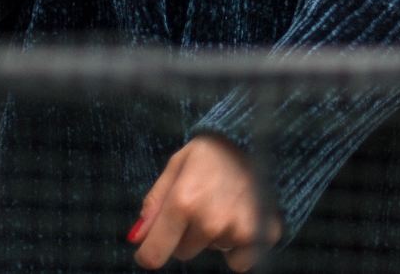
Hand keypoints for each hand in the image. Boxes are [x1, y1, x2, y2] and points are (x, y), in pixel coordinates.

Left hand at [128, 134, 282, 270]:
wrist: (259, 137)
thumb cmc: (214, 150)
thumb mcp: (178, 164)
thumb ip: (155, 201)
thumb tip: (137, 238)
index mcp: (184, 201)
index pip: (154, 254)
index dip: (149, 251)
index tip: (153, 244)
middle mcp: (210, 221)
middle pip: (183, 252)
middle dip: (186, 233)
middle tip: (201, 202)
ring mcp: (238, 230)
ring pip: (211, 251)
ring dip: (213, 234)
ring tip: (224, 202)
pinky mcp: (262, 235)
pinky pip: (238, 262)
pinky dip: (238, 248)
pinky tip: (241, 218)